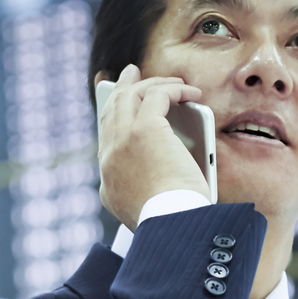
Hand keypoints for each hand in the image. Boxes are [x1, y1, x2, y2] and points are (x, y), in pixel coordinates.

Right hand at [95, 63, 209, 227]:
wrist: (169, 225)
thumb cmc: (170, 223)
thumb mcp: (149, 210)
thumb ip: (146, 190)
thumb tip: (161, 171)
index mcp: (109, 178)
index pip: (106, 137)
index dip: (112, 114)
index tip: (116, 100)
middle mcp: (109, 156)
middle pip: (112, 110)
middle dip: (123, 88)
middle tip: (133, 73)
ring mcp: (122, 140)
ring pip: (131, 96)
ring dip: (154, 84)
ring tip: (174, 82)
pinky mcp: (144, 130)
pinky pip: (157, 96)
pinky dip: (174, 90)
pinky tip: (191, 93)